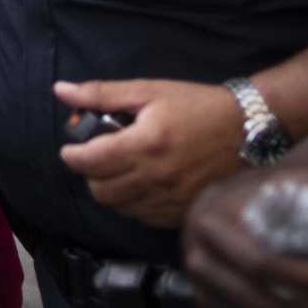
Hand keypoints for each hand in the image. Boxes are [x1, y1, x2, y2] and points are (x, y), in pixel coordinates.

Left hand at [55, 78, 248, 227]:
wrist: (247, 129)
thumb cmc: (196, 105)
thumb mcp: (148, 90)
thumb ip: (102, 93)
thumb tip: (61, 90)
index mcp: (145, 144)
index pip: (90, 162)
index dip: (72, 155)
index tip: (71, 148)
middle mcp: (156, 177)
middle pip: (100, 190)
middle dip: (90, 173)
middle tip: (98, 156)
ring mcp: (171, 199)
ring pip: (119, 207)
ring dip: (111, 189)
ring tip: (120, 168)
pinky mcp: (182, 212)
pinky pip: (143, 217)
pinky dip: (133, 203)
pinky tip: (141, 182)